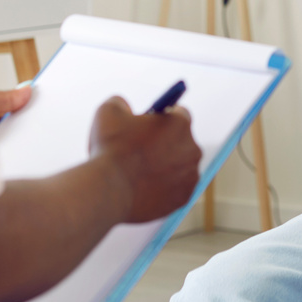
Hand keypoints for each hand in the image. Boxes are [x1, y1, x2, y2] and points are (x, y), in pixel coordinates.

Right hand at [89, 96, 201, 223]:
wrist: (108, 191)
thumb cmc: (109, 150)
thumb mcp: (109, 111)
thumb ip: (121, 103)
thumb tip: (125, 107)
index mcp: (180, 124)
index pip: (179, 114)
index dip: (164, 117)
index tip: (152, 124)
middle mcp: (192, 149)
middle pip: (181, 141)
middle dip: (165, 143)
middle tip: (143, 150)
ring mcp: (190, 176)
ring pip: (180, 167)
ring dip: (166, 167)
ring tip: (142, 172)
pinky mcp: (184, 198)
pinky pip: (176, 189)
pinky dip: (164, 188)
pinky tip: (146, 188)